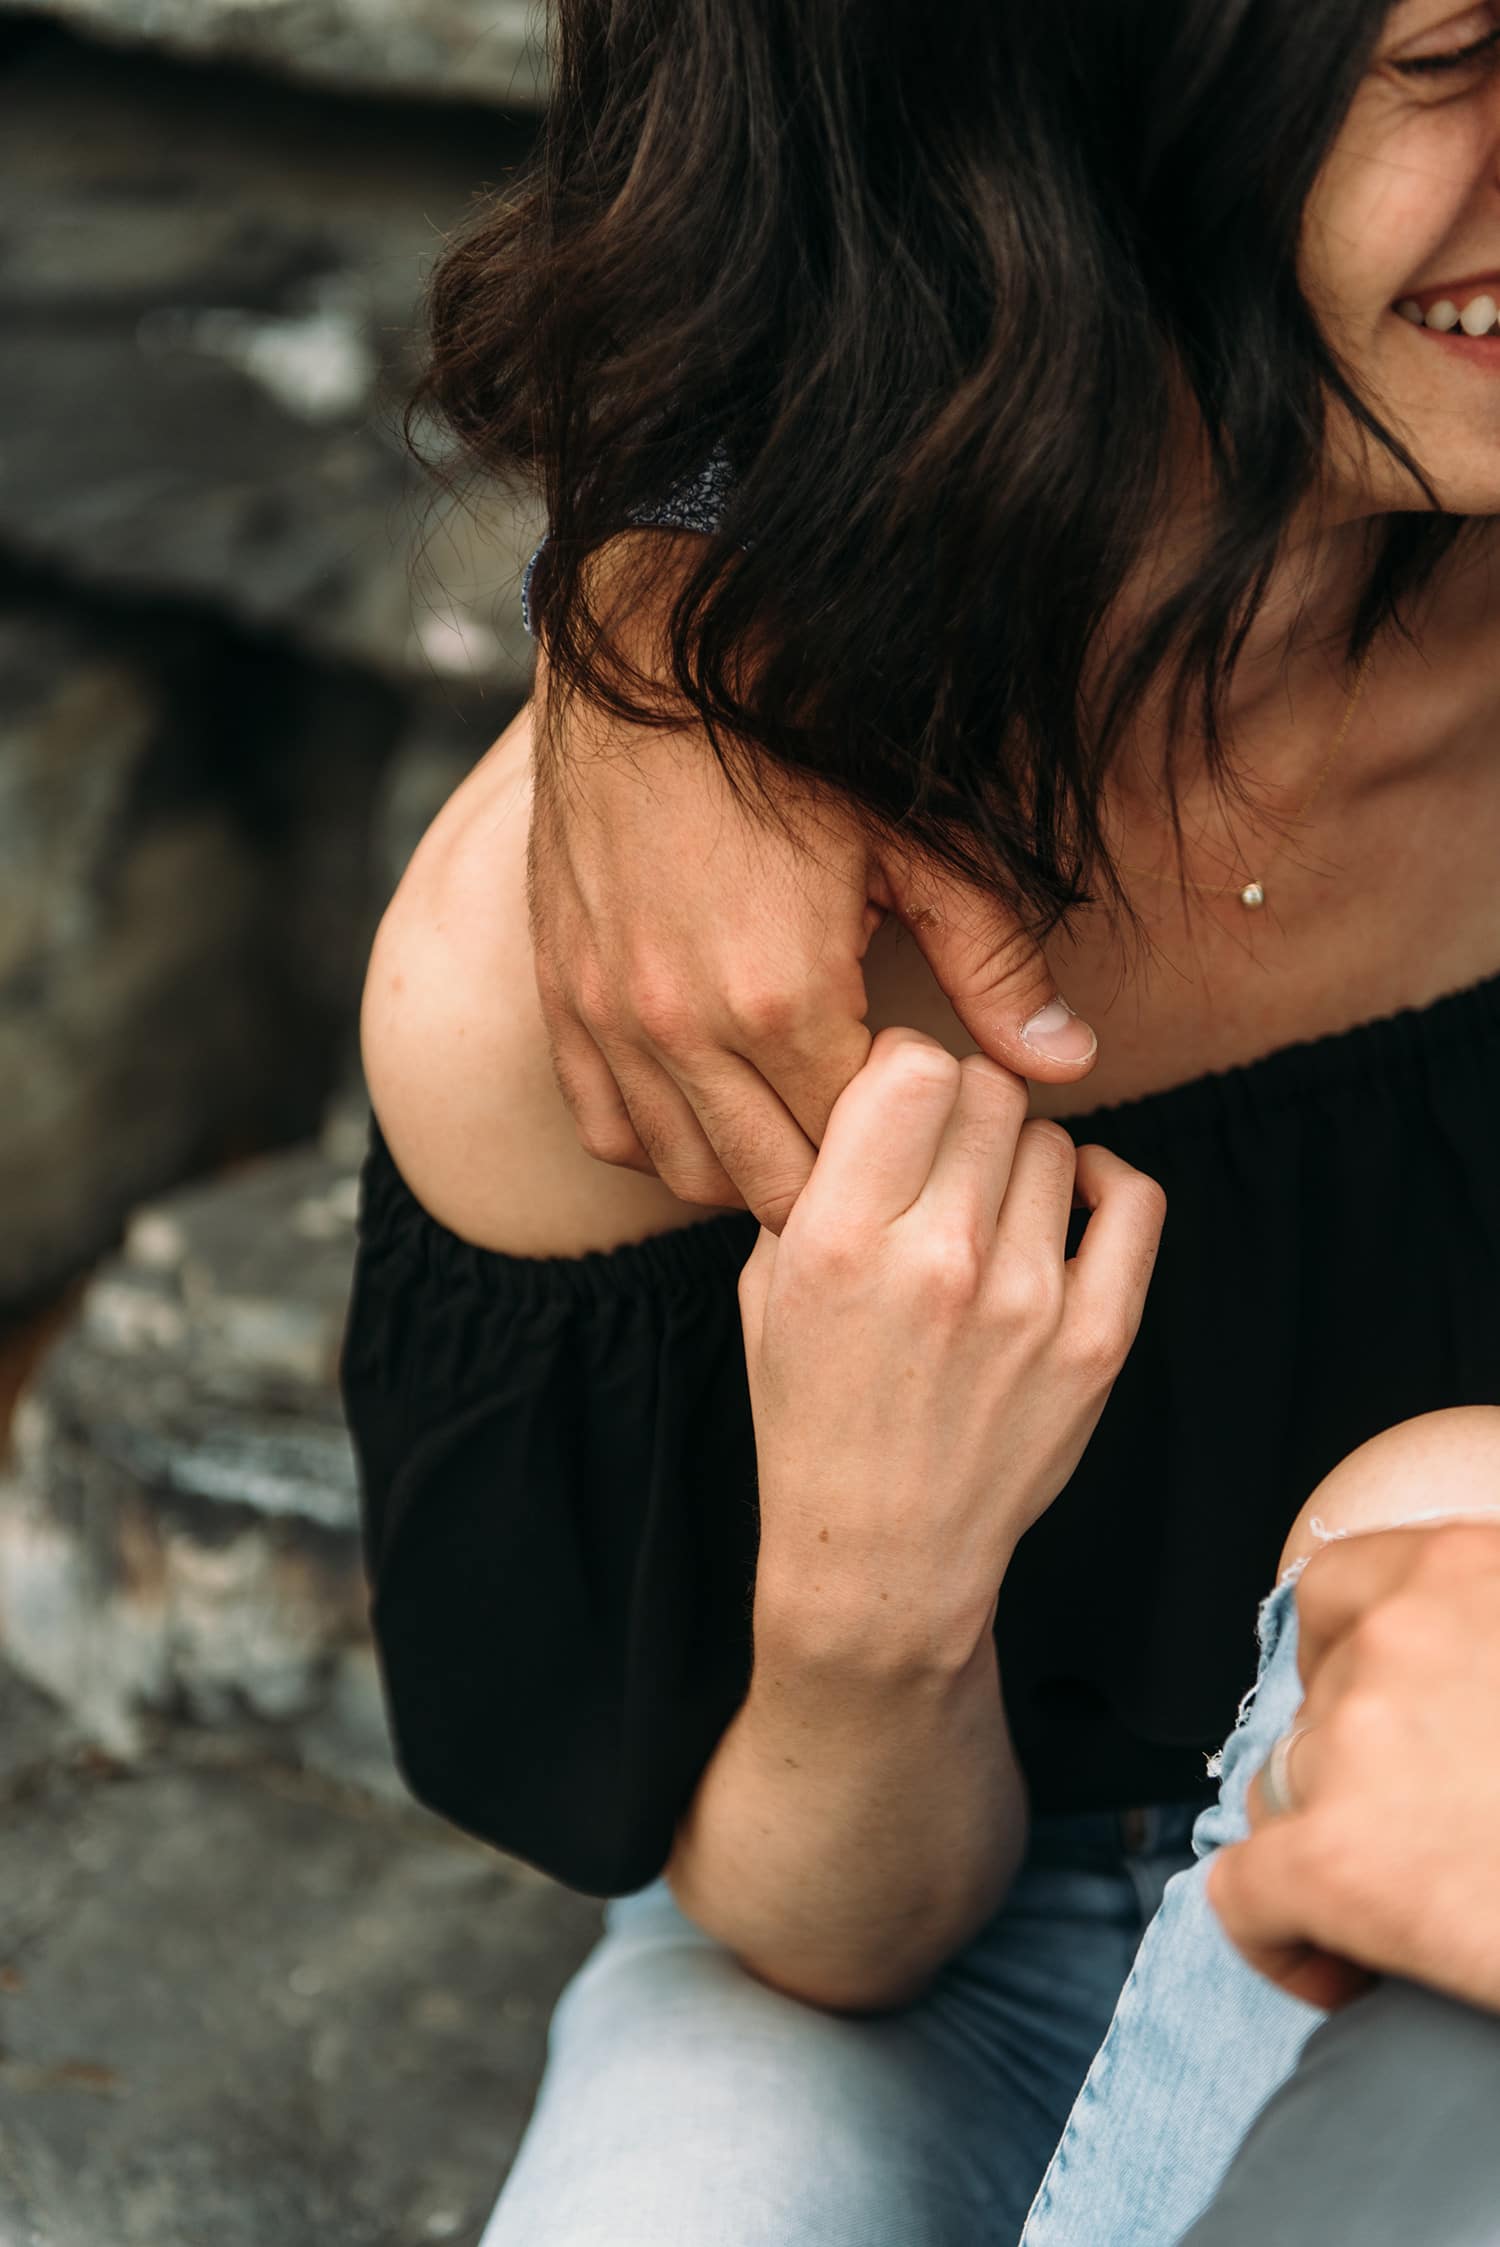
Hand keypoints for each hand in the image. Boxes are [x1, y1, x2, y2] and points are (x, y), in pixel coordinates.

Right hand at [527, 645, 1098, 1234]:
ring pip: (687, 1172)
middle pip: (772, 1187)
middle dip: (839, 1181)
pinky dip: (662, 1139)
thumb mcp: (916, 848)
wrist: (644, 662)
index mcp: (778, 998)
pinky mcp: (563, 1000)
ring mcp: (609, 1020)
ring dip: (751, 1170)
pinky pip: (607, 1129)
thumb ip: (993, 966)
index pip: (858, 1151)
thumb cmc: (791, 745)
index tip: (935, 1105)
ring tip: (804, 1121)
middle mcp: (679, 1027)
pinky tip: (715, 1103)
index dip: (910, 1145)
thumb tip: (1068, 1060)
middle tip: (882, 1134)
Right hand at [735, 1026, 1165, 1664]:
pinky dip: (1102, 1183)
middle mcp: (934, 1261)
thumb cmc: (814, 1409)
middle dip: (960, 1109)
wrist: (883, 1550)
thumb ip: (815, 1175)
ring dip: (1019, 1157)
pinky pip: (1131, 1196)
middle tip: (942, 1158)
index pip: (910, 1066)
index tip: (896, 1103)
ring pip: (1052, 1139)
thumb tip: (877, 1080)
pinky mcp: (1097, 1339)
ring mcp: (1026, 1302)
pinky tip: (1066, 1208)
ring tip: (988, 1210)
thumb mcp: (769, 1284)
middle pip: (986, 1090)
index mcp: (836, 1238)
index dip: (904, 1068)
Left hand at [1207, 1521, 1499, 2014]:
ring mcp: (1357, 1741)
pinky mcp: (1335, 1859)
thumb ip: (1488, 1646)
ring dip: (1332, 1845)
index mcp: (1466, 1569)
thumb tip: (1457, 1701)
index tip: (1392, 1718)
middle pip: (1317, 1701)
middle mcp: (1400, 1634)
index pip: (1337, 1588)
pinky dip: (1283, 1941)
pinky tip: (1349, 1975)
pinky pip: (1245, 1895)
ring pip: (1282, 1789)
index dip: (1347, 1657)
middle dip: (1360, 1771)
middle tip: (1434, 1834)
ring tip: (1418, 1905)